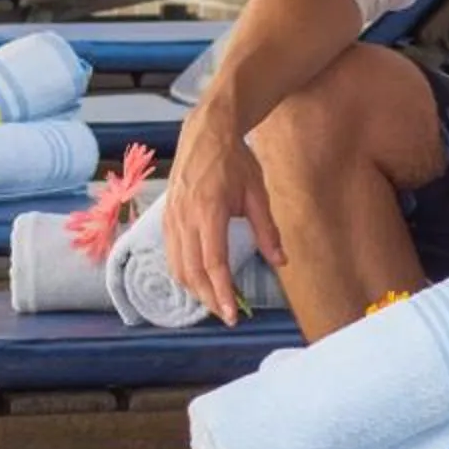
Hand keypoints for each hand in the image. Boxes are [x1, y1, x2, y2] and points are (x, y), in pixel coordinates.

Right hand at [161, 102, 284, 325]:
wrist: (207, 132)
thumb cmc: (235, 161)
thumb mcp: (257, 194)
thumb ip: (267, 230)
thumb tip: (281, 261)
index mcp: (208, 211)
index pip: (213, 263)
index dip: (222, 292)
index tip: (233, 314)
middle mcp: (185, 218)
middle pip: (192, 272)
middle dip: (209, 299)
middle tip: (228, 315)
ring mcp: (172, 218)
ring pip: (178, 267)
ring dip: (195, 290)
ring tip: (216, 301)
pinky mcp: (167, 218)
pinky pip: (171, 255)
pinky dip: (184, 274)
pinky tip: (200, 281)